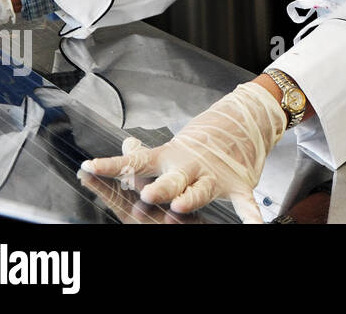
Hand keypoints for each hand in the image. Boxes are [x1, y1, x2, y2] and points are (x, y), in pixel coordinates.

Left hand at [80, 82, 285, 223]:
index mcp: (172, 157)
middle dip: (161, 188)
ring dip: (193, 197)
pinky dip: (250, 214)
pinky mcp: (238, 184)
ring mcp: (215, 176)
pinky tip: (254, 225)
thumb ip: (147, 153)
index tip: (91, 166)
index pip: (138, 160)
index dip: (114, 165)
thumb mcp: (174, 145)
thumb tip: (125, 146)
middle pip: (173, 179)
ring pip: (202, 189)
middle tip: (149, 193)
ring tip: (182, 204)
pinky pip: (244, 202)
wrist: (244, 120)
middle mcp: (191, 166)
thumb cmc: (205, 139)